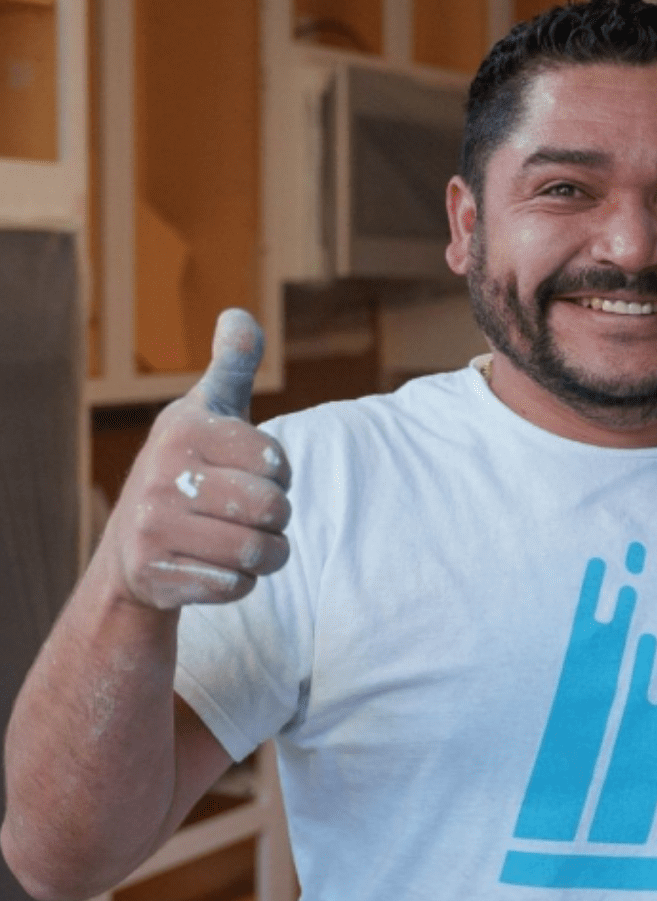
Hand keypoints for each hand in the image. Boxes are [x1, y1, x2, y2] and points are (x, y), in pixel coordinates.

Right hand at [104, 309, 292, 609]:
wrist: (133, 549)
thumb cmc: (191, 470)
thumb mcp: (209, 412)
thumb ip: (233, 365)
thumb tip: (239, 314)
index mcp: (183, 431)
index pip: (278, 463)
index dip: (279, 475)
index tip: (249, 474)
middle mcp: (160, 476)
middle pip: (274, 509)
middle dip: (277, 518)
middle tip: (247, 514)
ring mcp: (152, 529)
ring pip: (260, 551)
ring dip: (268, 554)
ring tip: (244, 542)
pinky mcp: (155, 576)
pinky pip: (236, 586)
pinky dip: (239, 582)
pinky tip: (214, 567)